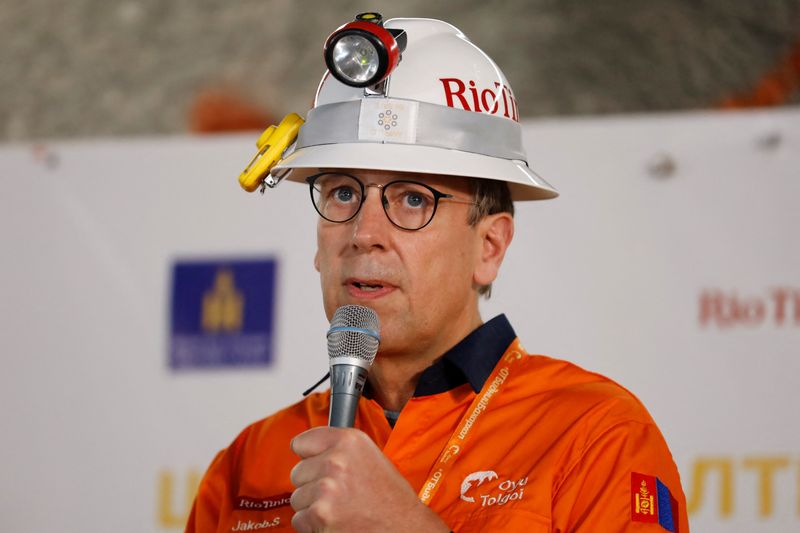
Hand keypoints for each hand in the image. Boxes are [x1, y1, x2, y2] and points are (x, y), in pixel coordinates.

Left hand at [289, 426, 449, 532]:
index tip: (315, 463)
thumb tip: (310, 452)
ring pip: (298, 497)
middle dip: (312, 484)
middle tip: (337, 493)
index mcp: (350, 441)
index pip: (302, 442)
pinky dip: (313, 525)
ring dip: (313, 506)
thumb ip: (340, 450)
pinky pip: (299, 518)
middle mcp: (336, 460)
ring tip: (340, 508)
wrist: (404, 528)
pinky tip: (336, 522)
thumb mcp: (370, 457)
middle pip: (297, 472)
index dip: (309, 457)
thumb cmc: (391, 498)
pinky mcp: (320, 515)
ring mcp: (327, 488)